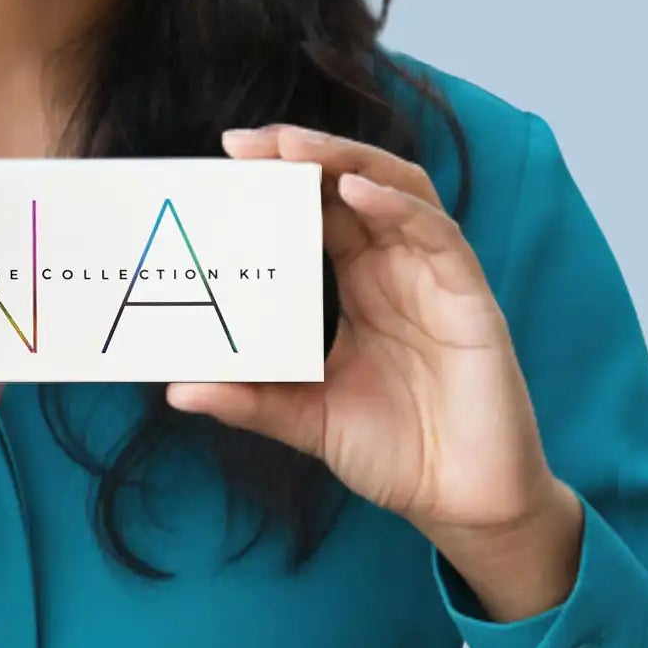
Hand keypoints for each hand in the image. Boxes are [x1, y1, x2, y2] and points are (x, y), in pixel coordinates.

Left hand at [168, 125, 567, 556]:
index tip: (226, 158)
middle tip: (247, 142)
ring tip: (294, 147)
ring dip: (346, 160)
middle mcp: (396, 268)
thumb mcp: (306, 418)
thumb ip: (250, 399)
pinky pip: (437, 235)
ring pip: (396, 190)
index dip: (279, 178)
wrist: (465, 505)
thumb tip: (177, 391)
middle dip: (303, 153)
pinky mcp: (470, 300)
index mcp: (359, 283)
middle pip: (351, 183)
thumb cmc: (395, 453)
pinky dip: (397, 206)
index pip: (317, 208)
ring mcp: (435, 278)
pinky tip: (355, 191)